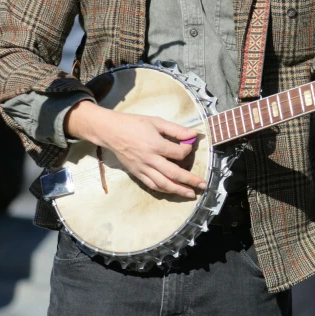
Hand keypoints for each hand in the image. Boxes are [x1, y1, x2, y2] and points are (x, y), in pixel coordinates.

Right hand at [65, 100, 206, 198]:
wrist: (111, 132)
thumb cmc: (134, 124)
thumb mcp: (156, 122)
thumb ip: (176, 130)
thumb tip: (194, 134)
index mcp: (155, 145)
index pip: (178, 153)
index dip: (188, 151)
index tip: (190, 148)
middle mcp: (150, 160)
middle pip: (174, 174)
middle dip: (190, 180)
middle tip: (203, 185)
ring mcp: (143, 169)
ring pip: (163, 184)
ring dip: (178, 190)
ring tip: (191, 194)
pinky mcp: (137, 173)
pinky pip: (152, 185)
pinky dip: (164, 189)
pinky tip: (172, 190)